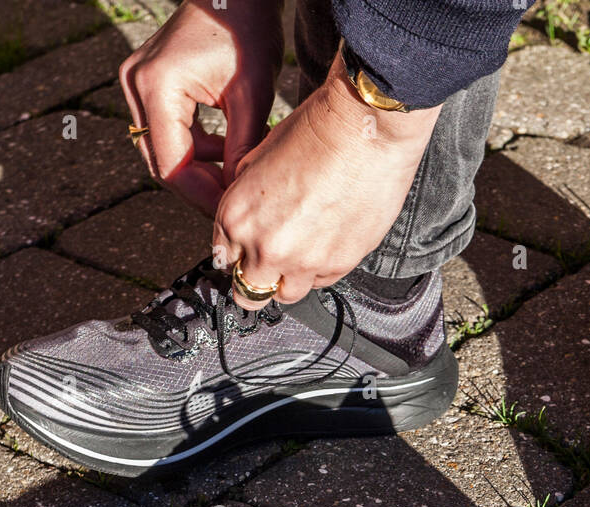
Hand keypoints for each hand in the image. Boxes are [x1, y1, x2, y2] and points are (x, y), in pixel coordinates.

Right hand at [120, 0, 283, 213]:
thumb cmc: (248, 31)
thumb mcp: (252, 97)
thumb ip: (241, 151)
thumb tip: (236, 199)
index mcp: (157, 86)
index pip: (172, 166)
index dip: (201, 196)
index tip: (230, 213)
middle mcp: (136, 85)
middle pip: (161, 163)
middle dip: (199, 188)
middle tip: (234, 203)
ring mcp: (135, 84)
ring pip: (163, 152)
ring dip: (198, 170)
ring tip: (235, 178)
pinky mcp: (145, 84)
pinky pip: (166, 133)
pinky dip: (195, 150)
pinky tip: (225, 154)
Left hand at [214, 54, 441, 308]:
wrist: (365, 129)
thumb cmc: (316, 132)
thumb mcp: (258, 157)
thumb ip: (246, 199)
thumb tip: (247, 222)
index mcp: (237, 218)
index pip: (224, 260)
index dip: (237, 255)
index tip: (247, 253)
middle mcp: (265, 247)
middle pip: (249, 292)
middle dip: (256, 279)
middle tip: (270, 264)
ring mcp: (303, 262)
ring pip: (285, 295)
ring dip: (289, 279)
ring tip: (301, 251)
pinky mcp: (337, 265)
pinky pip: (321, 282)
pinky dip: (320, 269)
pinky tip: (327, 239)